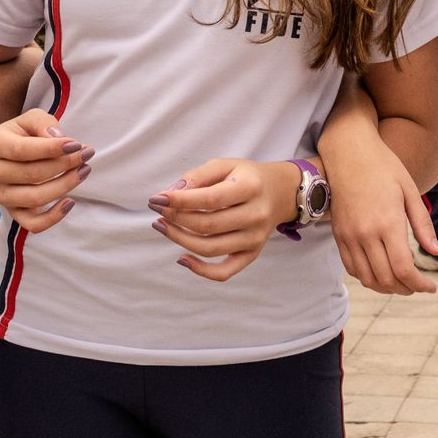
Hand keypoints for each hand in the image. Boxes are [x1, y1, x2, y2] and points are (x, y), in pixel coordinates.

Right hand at [0, 108, 92, 232]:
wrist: (1, 152)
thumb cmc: (20, 133)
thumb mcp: (29, 119)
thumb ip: (43, 123)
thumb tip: (60, 139)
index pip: (22, 150)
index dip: (51, 149)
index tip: (76, 145)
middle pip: (32, 174)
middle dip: (65, 164)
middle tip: (87, 154)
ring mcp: (0, 194)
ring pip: (34, 198)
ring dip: (64, 186)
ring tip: (83, 171)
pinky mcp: (12, 211)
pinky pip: (32, 224)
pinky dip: (53, 217)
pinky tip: (70, 202)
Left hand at [151, 158, 298, 282]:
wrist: (280, 192)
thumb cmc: (246, 177)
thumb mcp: (225, 165)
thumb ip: (198, 176)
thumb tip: (170, 194)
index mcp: (250, 187)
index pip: (210, 199)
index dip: (180, 201)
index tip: (157, 199)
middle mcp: (256, 215)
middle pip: (207, 225)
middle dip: (176, 218)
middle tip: (158, 211)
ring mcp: (255, 238)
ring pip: (210, 248)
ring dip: (180, 239)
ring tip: (162, 226)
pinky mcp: (251, 254)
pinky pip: (225, 271)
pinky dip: (201, 270)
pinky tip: (182, 259)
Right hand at [322, 129, 437, 295]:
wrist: (349, 152)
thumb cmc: (384, 167)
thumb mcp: (410, 191)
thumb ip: (423, 225)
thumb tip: (437, 252)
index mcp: (388, 222)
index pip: (403, 269)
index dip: (419, 285)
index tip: (431, 287)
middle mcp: (366, 233)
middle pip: (386, 279)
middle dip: (406, 289)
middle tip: (418, 285)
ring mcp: (349, 236)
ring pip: (367, 279)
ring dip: (386, 287)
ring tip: (401, 282)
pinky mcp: (339, 235)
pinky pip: (351, 268)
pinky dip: (367, 278)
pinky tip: (380, 271)